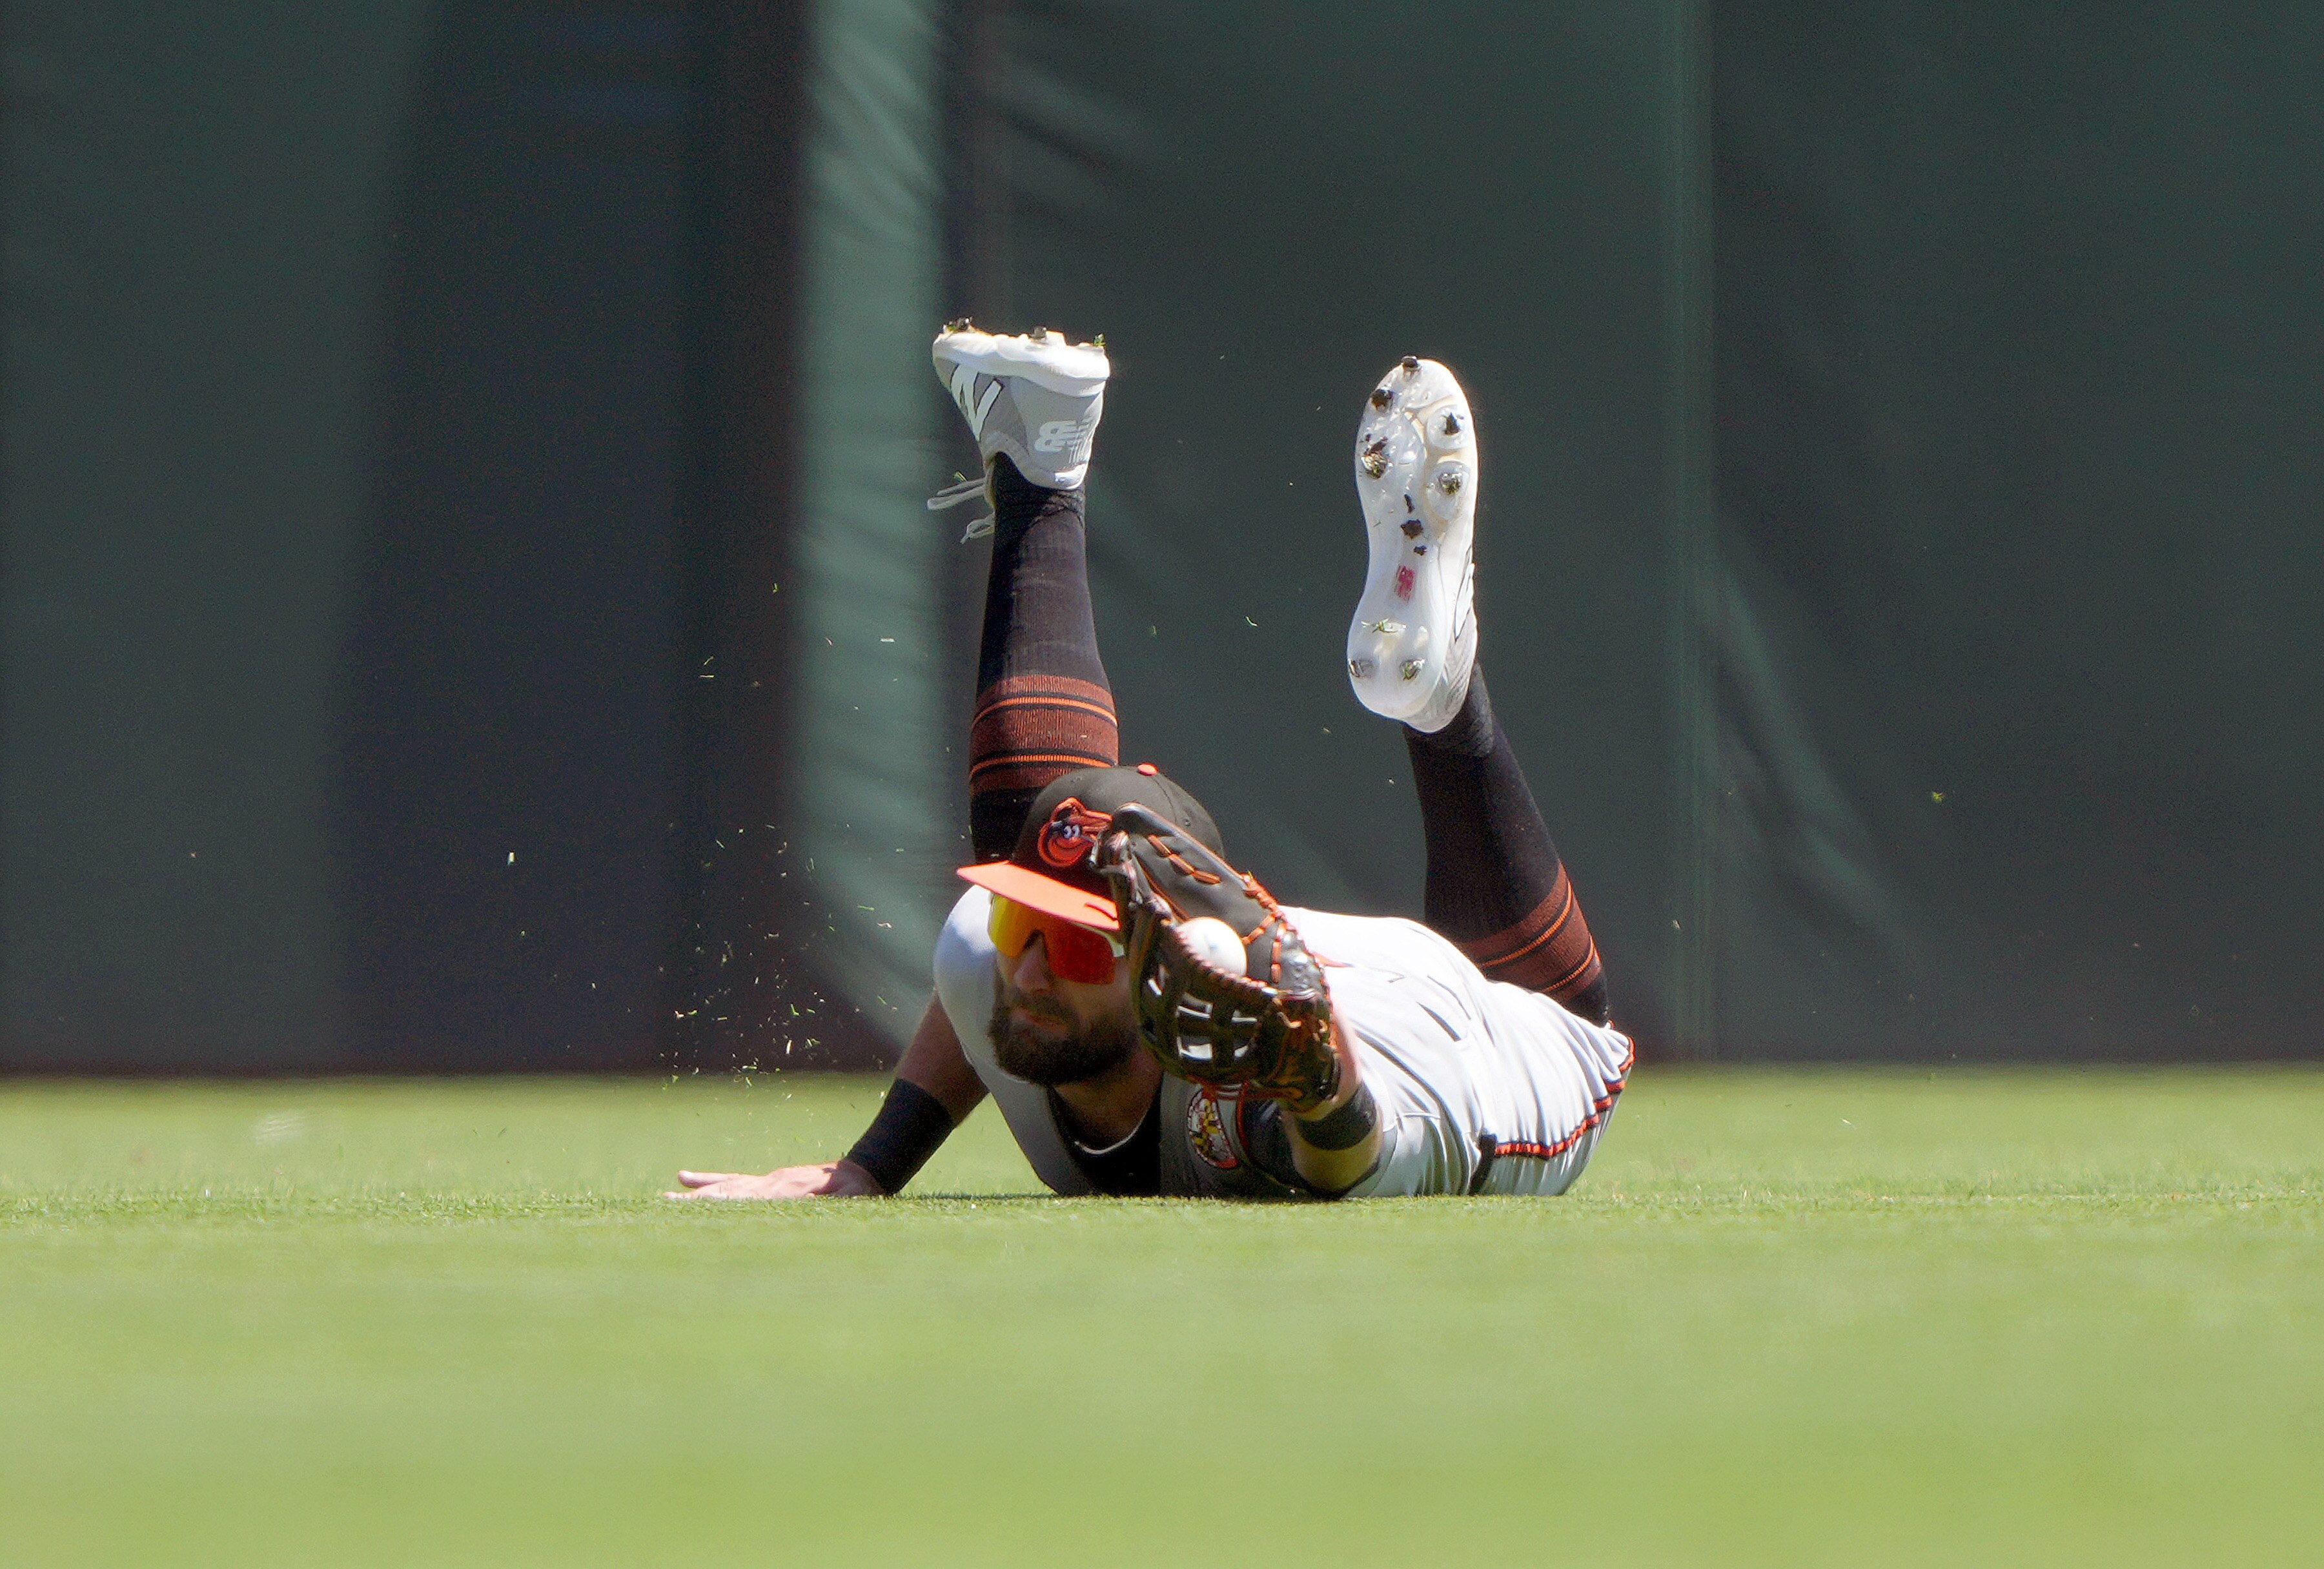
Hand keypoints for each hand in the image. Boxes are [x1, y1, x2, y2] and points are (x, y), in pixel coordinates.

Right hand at [662, 1159, 883, 1199]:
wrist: (865, 1167)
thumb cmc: (861, 1190)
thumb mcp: (854, 1198)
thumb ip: (838, 1200)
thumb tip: (818, 1202)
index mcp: (785, 1190)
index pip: (746, 1199)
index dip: (722, 1205)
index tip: (696, 1211)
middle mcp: (770, 1182)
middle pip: (726, 1193)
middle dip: (697, 1203)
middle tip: (665, 1207)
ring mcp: (767, 1180)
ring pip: (724, 1186)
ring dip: (696, 1194)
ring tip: (665, 1197)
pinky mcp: (768, 1181)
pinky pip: (734, 1181)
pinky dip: (709, 1180)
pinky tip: (683, 1177)